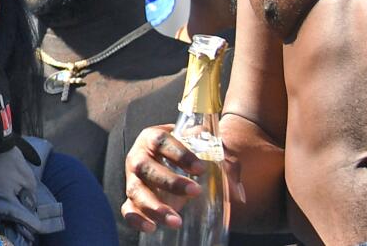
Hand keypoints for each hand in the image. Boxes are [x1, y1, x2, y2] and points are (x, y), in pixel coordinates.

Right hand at [121, 125, 240, 230]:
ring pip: (136, 191)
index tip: (201, 168)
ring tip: (176, 221)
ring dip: (154, 206)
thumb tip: (238, 192)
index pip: (162, 141)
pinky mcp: (132, 199)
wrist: (174, 163)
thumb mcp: (205, 150)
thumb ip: (223, 163)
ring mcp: (133, 179)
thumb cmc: (190, 154)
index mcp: (153, 138)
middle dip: (170, 181)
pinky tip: (151, 228)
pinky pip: (127, 210)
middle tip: (195, 191)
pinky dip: (136, 219)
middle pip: (146, 167)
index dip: (179, 154)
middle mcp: (139, 157)